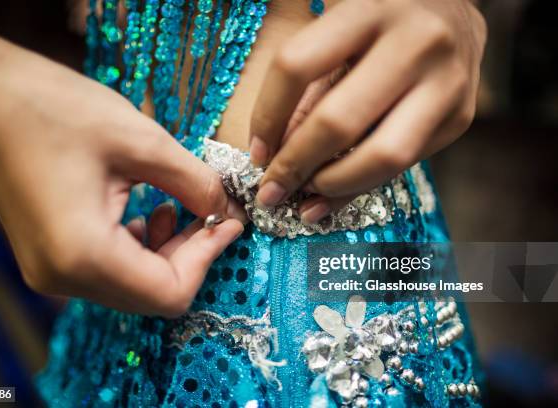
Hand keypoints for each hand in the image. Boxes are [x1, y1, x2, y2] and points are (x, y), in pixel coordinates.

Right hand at [0, 16, 245, 316]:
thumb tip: (228, 209)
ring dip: (166, 252)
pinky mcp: (48, 257)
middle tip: (212, 211)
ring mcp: (50, 271)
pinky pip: (108, 271)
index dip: (209, 258)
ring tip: (172, 205)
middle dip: (191, 255)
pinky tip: (146, 211)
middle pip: (152, 295)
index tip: (231, 221)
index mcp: (83, 255)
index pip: (170, 293)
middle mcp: (63, 278)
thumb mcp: (142, 141)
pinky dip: (139, 249)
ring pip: (132, 285)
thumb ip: (196, 183)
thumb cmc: (54, 108)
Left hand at [249, 0, 486, 222]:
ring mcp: (447, 82)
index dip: (267, 117)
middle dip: (295, 166)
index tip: (257, 152)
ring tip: (305, 195)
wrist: (454, 12)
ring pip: (382, 156)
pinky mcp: (461, 116)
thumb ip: (308, 82)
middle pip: (339, 122)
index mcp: (368, 7)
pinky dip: (362, 187)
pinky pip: (404, 166)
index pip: (297, 67)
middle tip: (272, 191)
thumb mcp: (336, 28)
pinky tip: (334, 194)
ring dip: (333, 186)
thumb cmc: (379, 21)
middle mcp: (416, 42)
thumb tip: (276, 154)